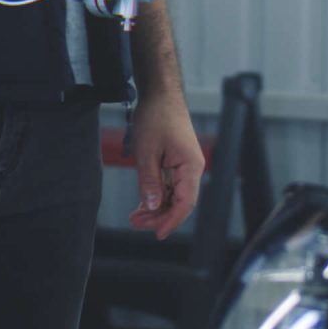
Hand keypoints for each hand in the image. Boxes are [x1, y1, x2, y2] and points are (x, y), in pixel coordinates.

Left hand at [124, 92, 204, 239]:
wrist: (160, 94)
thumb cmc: (156, 117)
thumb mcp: (146, 151)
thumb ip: (149, 181)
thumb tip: (152, 205)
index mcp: (190, 166)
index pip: (185, 203)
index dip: (171, 221)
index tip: (157, 234)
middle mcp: (192, 168)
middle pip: (180, 203)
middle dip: (159, 216)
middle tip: (136, 224)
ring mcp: (184, 165)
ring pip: (173, 196)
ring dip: (156, 208)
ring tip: (135, 217)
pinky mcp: (176, 162)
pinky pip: (169, 186)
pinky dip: (156, 196)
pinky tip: (142, 205)